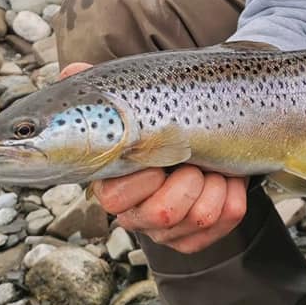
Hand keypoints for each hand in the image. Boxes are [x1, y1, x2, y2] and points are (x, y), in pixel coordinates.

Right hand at [57, 63, 247, 252]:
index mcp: (114, 184)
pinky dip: (234, 190)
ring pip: (200, 215)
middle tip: (192, 157)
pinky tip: (227, 176)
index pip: (116, 197)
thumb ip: (102, 89)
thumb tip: (71, 71)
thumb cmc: (163, 120)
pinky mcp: (203, 233)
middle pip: (161, 214)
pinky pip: (228, 216)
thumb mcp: (136, 100)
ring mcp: (171, 228)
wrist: (205, 136)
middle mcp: (139, 213)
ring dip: (215, 180)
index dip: (143, 175)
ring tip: (211, 164)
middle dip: (187, 179)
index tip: (158, 149)